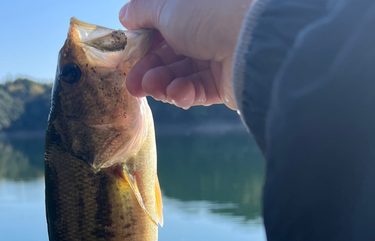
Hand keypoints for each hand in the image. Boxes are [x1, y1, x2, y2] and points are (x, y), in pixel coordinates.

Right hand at [119, 0, 253, 109]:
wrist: (252, 42)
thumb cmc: (211, 14)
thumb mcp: (167, 4)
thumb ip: (143, 10)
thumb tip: (126, 15)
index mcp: (195, 9)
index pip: (163, 28)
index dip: (145, 43)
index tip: (130, 57)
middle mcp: (207, 30)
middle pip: (170, 55)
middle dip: (149, 71)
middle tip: (132, 85)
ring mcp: (217, 57)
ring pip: (180, 75)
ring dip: (162, 84)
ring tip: (152, 88)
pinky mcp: (224, 83)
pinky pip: (197, 90)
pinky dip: (184, 93)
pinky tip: (178, 93)